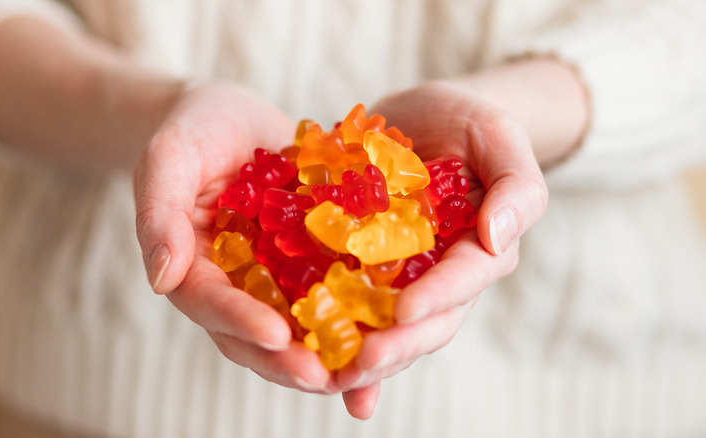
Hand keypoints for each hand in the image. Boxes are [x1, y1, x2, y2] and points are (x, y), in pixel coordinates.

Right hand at [133, 83, 337, 393]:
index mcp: (194, 268)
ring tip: (366, 367)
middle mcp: (236, 285)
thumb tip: (161, 280)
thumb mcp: (167, 159)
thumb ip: (159, 215)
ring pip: (298, 328)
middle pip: (256, 335)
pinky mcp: (311, 264)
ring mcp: (276, 279)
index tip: (276, 336)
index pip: (211, 304)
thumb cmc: (193, 130)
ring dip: (329, 353)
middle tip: (327, 378)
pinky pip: (333, 294)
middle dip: (289, 360)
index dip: (241, 322)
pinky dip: (359, 317)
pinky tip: (394, 327)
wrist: (233, 116)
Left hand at [336, 80, 549, 417]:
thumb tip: (500, 237)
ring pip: (391, 326)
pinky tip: (318, 369)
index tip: (403, 311)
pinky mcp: (366, 268)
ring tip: (334, 376)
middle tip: (361, 361)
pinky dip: (341, 341)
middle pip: (429, 320)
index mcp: (483, 246)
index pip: (466, 278)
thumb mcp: (499, 135)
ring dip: (367, 357)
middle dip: (397, 344)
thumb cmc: (468, 121)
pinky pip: (355, 307)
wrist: (422, 116)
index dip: (438, 296)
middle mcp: (444, 272)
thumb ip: (516, 184)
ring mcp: (405, 276)